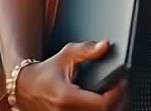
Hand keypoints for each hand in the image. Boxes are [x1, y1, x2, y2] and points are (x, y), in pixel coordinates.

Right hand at [12, 41, 128, 110]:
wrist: (27, 87)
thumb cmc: (46, 72)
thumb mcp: (66, 55)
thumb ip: (86, 50)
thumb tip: (104, 46)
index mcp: (66, 97)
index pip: (101, 104)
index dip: (117, 93)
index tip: (122, 82)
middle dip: (119, 102)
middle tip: (123, 89)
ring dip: (112, 108)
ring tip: (116, 96)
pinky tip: (105, 104)